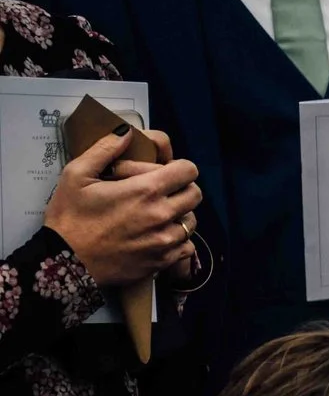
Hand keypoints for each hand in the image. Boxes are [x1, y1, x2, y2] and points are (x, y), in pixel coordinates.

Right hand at [43, 128, 199, 286]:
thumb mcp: (77, 175)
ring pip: (192, 221)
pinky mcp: (164, 261)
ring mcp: (166, 240)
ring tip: (156, 214)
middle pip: (195, 194)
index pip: (188, 171)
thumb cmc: (70, 217)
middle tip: (161, 192)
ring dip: (179, 215)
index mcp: (145, 190)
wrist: (67, 263)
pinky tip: (156, 235)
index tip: (165, 172)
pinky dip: (177, 240)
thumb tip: (126, 132)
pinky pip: (186, 246)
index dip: (179, 168)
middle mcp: (162, 215)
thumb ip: (104, 149)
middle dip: (182, 189)